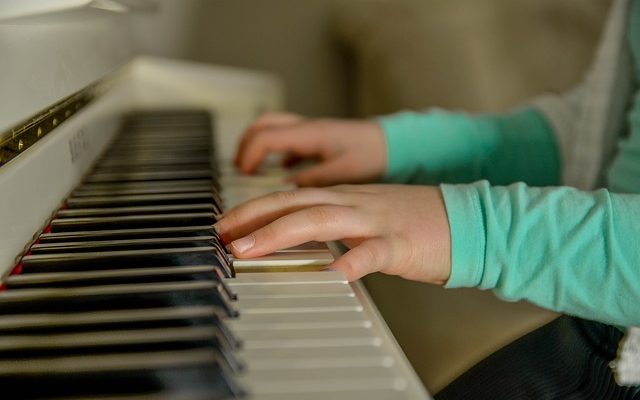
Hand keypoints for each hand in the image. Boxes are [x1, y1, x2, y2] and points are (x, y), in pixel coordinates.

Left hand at [214, 184, 450, 283]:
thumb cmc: (416, 223)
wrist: (467, 220)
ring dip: (280, 233)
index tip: (227, 224)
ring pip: (321, 220)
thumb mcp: (369, 215)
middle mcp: (354, 203)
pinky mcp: (401, 243)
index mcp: (346, 198)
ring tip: (248, 248)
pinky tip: (331, 273)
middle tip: (221, 235)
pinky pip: (373, 252)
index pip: (291, 197)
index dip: (254, 208)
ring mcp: (376, 221)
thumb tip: (301, 235)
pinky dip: (350, 261)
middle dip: (252, 218)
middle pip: (295, 203)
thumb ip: (336, 223)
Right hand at [234, 112, 386, 186]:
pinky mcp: (320, 141)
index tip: (243, 175)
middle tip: (238, 169)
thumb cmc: (375, 155)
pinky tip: (280, 173)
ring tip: (252, 171)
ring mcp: (313, 133)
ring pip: (275, 130)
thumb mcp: (344, 172)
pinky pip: (290, 141)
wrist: (397, 145)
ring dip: (259, 147)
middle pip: (263, 126)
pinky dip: (277, 153)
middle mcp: (308, 129)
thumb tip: (285, 189)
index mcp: (311, 134)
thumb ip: (313, 180)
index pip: (265, 137)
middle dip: (245, 145)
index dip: (248, 156)